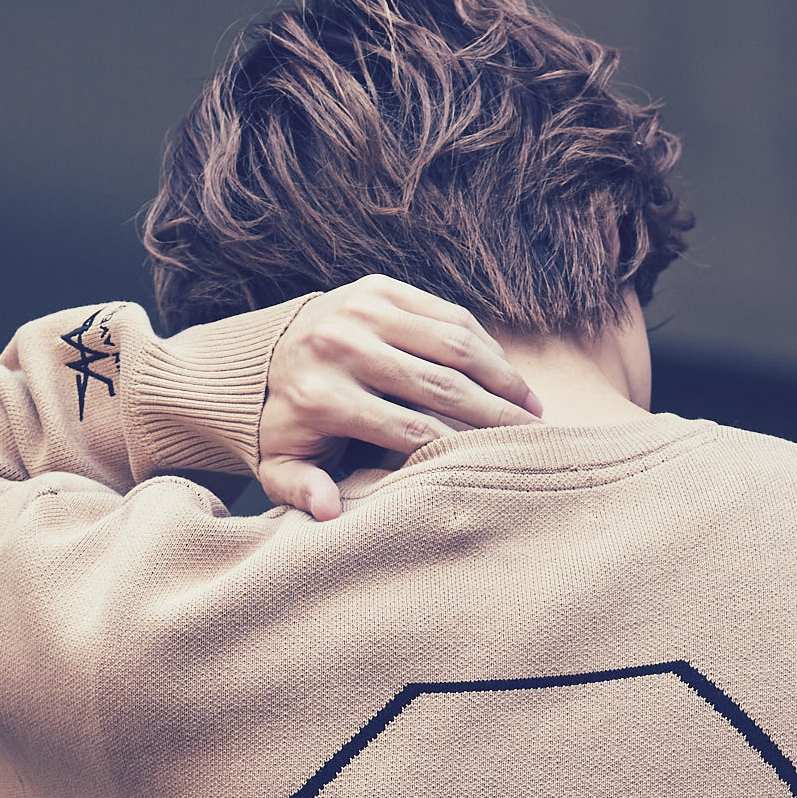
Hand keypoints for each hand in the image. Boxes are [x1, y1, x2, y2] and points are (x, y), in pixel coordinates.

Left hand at [256, 275, 542, 520]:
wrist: (262, 355)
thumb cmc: (288, 426)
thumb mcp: (281, 466)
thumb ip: (300, 490)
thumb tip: (327, 510)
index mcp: (322, 397)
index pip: (409, 430)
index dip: (459, 449)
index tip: (496, 464)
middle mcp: (342, 346)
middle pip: (439, 386)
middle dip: (494, 415)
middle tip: (533, 437)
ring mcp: (361, 310)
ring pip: (452, 345)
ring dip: (501, 376)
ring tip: (531, 406)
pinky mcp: (378, 287)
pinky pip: (446, 315)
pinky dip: (483, 345)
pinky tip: (506, 374)